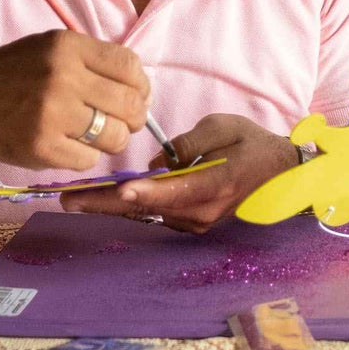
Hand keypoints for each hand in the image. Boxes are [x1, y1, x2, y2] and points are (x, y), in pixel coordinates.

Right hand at [0, 30, 149, 170]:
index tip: (137, 96)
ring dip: (113, 140)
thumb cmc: (14, 72)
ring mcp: (51, 114)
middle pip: (129, 104)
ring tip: (98, 136)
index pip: (129, 66)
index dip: (142, 86)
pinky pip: (88, 160)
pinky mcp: (41, 147)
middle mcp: (62, 77)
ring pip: (114, 136)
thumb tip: (140, 91)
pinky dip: (86, 156)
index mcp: (68, 47)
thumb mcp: (53, 48)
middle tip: (124, 122)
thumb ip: (94, 61)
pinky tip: (70, 145)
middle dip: (134, 118)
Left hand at [60, 114, 297, 232]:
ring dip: (113, 204)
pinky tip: (102, 197)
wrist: (279, 171)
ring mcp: (196, 221)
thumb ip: (189, 144)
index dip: (145, 191)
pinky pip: (156, 212)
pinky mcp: (190, 221)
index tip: (119, 189)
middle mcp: (202, 211)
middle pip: (149, 208)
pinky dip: (130, 204)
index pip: (174, 191)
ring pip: (148, 212)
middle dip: (107, 203)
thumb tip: (158, 162)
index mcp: (215, 185)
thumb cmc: (251, 143)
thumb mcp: (224, 127)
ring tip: (77, 197)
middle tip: (69, 199)